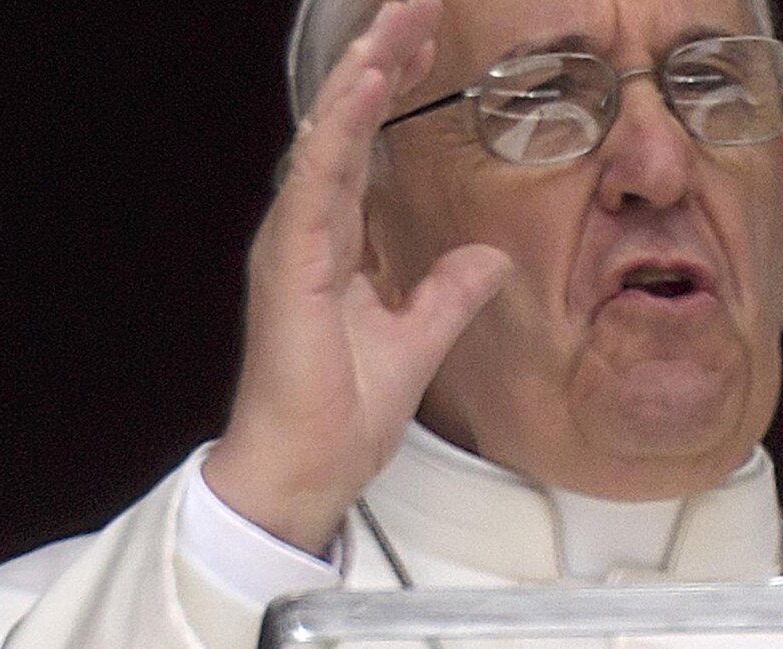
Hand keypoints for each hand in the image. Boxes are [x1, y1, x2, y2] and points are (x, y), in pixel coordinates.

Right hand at [203, 0, 511, 553]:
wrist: (307, 468)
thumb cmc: (341, 415)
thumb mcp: (420, 341)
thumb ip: (450, 294)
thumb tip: (490, 259)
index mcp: (333, 242)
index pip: (367, 145)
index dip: (393, 88)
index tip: (427, 40)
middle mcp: (308, 230)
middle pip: (346, 124)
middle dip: (381, 57)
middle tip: (415, 3)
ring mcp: (294, 241)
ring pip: (331, 135)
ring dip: (365, 73)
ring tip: (397, 20)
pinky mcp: (292, 261)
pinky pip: (320, 178)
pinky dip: (345, 126)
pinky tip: (369, 83)